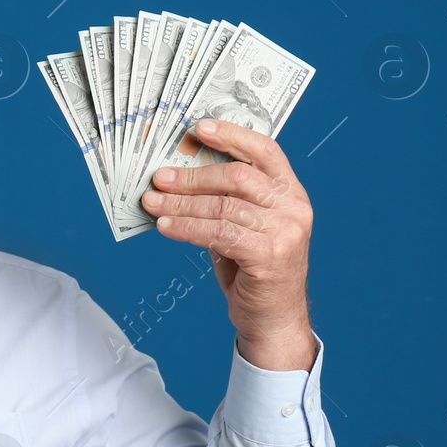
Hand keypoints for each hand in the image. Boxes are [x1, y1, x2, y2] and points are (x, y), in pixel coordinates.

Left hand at [140, 118, 316, 371]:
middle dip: (192, 176)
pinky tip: (165, 227)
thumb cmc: (253, 269)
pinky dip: (186, 229)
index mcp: (290, 192)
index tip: (198, 128)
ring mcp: (286, 232)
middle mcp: (294, 207)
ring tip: (152, 203)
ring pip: (223, 206)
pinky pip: (219, 233)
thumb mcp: (243, 227)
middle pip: (237, 177)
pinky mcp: (270, 256)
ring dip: (181, 204)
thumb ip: (225, 200)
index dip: (231, 135)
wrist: (273, 318)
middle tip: (158, 178)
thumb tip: (177, 176)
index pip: (264, 150)